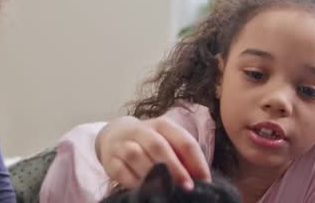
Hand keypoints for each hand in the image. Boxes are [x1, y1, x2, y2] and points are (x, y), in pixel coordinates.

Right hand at [95, 115, 210, 189]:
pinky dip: (133, 181)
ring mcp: (122, 144)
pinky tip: (144, 189)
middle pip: (158, 146)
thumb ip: (183, 156)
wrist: (114, 135)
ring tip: (165, 190)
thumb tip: (200, 179)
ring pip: (136, 155)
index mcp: (162, 125)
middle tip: (187, 187)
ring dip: (152, 174)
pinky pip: (120, 170)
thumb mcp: (167, 141)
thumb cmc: (149, 142)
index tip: (204, 180)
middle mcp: (141, 130)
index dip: (196, 161)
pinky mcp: (110, 159)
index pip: (183, 140)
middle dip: (174, 168)